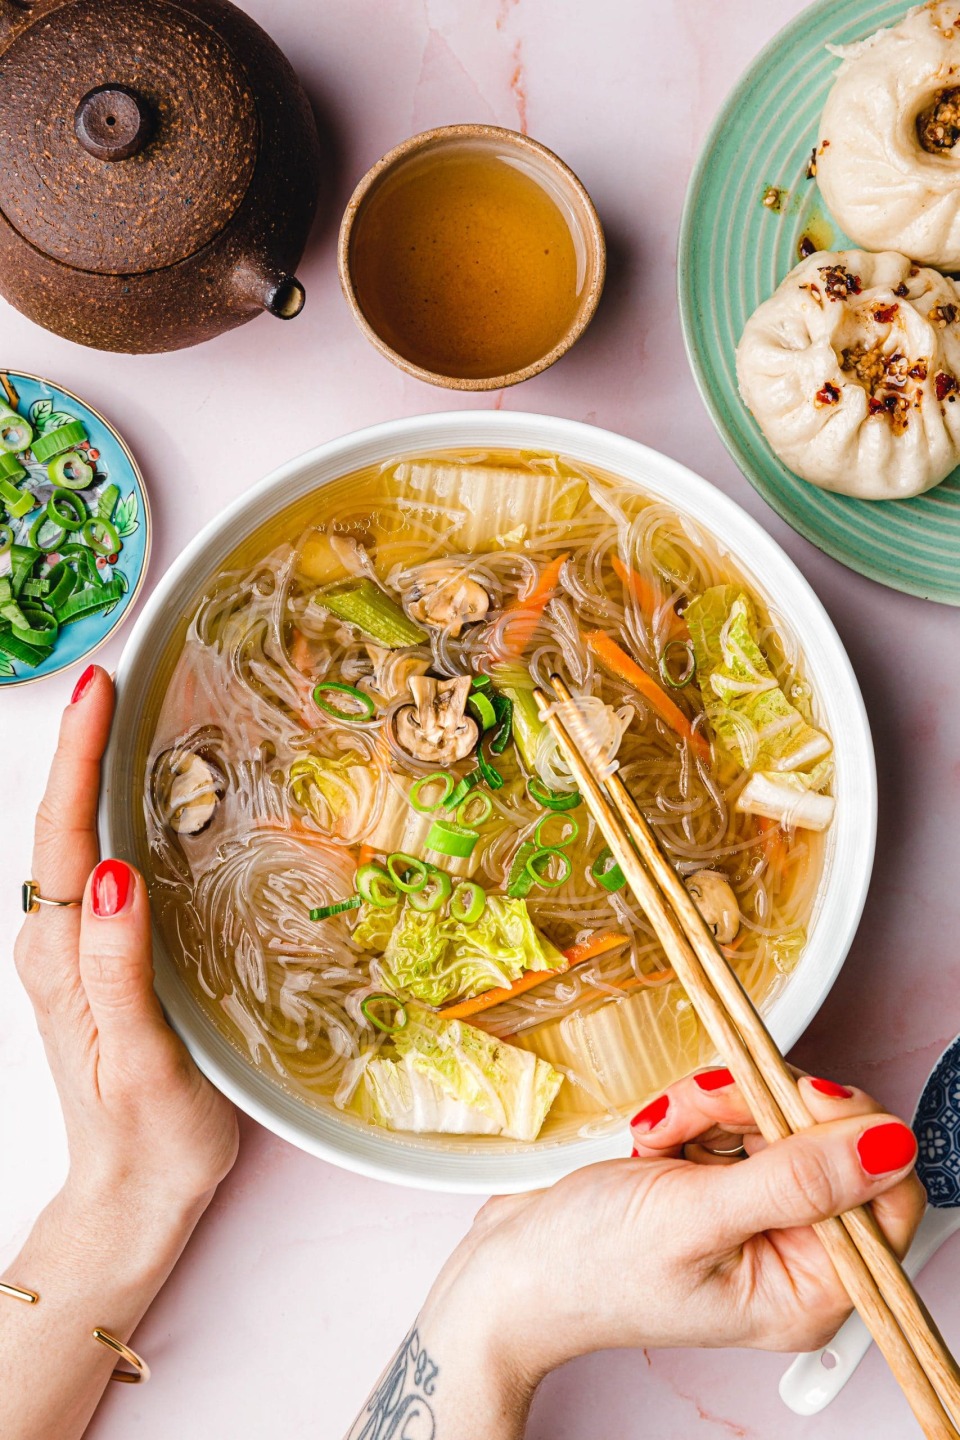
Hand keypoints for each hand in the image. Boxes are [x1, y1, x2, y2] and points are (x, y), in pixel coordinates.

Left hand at [14, 665, 237, 1228]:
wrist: (135, 1193)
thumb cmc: (148, 1135)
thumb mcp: (139, 1059)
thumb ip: (119, 969)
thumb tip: (113, 873)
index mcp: (60, 956)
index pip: (62, 837)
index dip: (78, 758)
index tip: (101, 690)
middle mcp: (57, 943)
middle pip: (61, 826)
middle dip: (82, 746)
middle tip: (118, 680)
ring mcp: (76, 950)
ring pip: (78, 843)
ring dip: (95, 773)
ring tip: (128, 715)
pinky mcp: (102, 959)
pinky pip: (100, 869)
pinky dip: (115, 816)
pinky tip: (145, 798)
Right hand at [409, 1068, 924, 1430]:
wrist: (512, 1263)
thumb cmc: (587, 1265)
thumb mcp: (691, 1218)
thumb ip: (794, 1180)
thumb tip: (889, 1146)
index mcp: (806, 1289)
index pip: (884, 1195)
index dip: (844, 1131)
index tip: (790, 1093)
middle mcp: (793, 1253)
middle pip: (824, 1140)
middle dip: (756, 1107)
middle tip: (696, 1108)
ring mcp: (757, 1212)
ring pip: (776, 1114)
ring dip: (714, 1103)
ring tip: (660, 1131)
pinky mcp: (724, 1179)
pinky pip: (737, 1113)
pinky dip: (693, 1108)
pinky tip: (655, 1136)